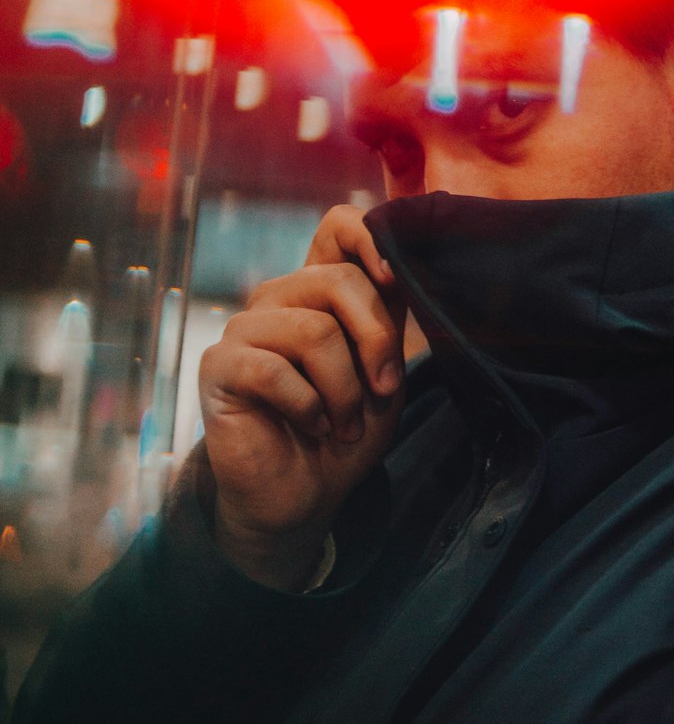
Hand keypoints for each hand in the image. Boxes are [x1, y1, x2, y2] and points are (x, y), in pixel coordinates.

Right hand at [198, 206, 405, 587]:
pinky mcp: (220, 366)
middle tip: (382, 391)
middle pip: (336, 280)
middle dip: (374, 341)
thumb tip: (403, 270)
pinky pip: (274, 370)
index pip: (338, 226)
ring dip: (344, 390)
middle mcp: (279, 299)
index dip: (371, 238)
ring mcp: (245, 329)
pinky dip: (308, 407)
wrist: (305, 497)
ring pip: (313, 331)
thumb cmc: (345, 432)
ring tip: (344, 425)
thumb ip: (387, 321)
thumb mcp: (383, 372)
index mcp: (319, 291)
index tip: (395, 278)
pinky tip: (311, 427)